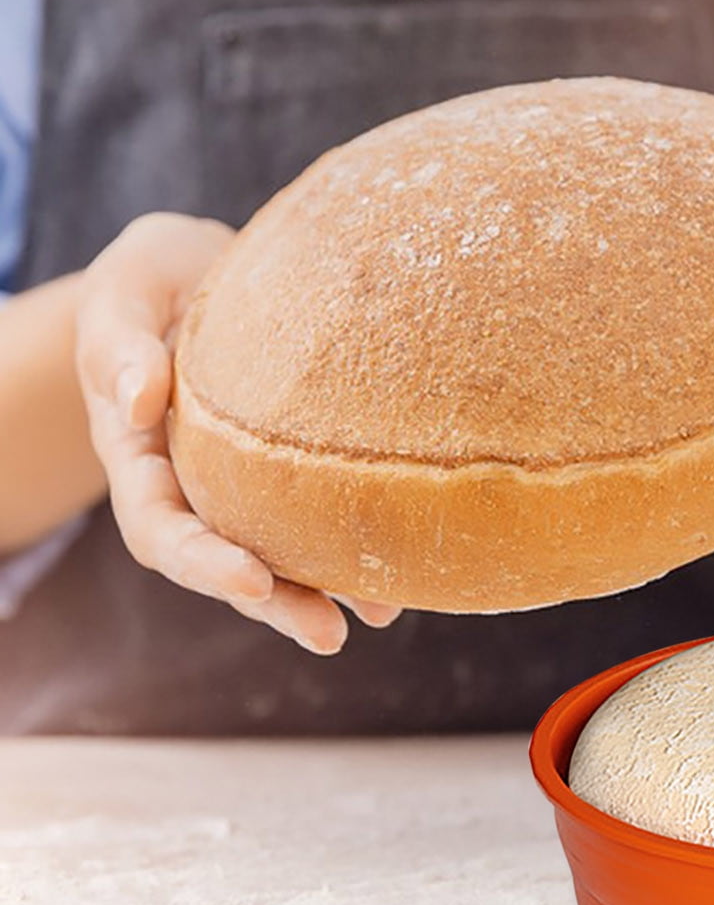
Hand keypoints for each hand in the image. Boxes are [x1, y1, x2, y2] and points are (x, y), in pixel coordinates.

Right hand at [75, 212, 402, 652]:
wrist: (204, 271)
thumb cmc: (154, 278)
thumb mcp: (126, 290)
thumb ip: (120, 344)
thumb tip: (139, 400)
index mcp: (138, 454)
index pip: (159, 525)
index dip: (202, 560)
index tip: (250, 580)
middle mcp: (191, 485)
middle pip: (224, 561)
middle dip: (273, 602)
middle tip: (327, 633)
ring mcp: (242, 486)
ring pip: (277, 554)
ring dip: (323, 592)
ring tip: (381, 616)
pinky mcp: (291, 472)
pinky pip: (319, 521)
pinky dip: (355, 553)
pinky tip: (402, 577)